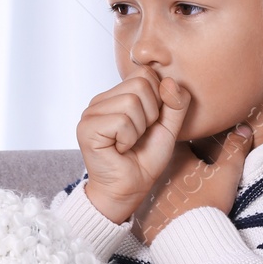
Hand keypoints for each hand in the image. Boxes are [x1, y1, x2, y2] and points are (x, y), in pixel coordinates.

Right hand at [75, 66, 191, 223]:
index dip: (158, 99)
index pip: (145, 73)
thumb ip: (176, 103)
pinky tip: (119, 149)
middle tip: (138, 135)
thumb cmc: (144, 160)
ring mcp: (91, 113)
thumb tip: (171, 80)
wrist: (129, 189)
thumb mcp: (169, 128)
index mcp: (117, 95)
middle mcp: (101, 100)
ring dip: (139, 129)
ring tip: (129, 143)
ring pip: (131, 102)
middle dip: (150, 114)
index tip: (149, 124)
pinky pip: (121, 121)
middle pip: (140, 84)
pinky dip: (128, 138)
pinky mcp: (87, 127)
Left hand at [130, 122, 253, 244]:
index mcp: (175, 157)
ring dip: (170, 187)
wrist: (189, 238)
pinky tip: (173, 214)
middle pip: (168, 163)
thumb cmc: (207, 202)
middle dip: (180, 167)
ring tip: (186, 197)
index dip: (193, 145)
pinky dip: (161, 207)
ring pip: (159, 184)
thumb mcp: (227, 173)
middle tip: (195, 176)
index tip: (202, 152)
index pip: (181, 141)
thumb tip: (244, 128)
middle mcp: (156, 171)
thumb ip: (235, 148)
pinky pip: (151, 205)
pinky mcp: (143, 214)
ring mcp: (148, 193)